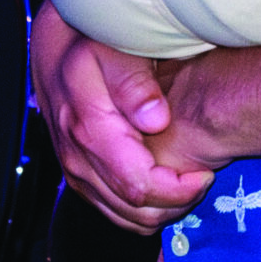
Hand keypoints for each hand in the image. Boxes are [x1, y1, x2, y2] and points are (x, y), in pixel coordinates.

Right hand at [30, 3, 215, 230]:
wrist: (55, 50)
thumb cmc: (90, 43)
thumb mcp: (114, 49)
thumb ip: (135, 84)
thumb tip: (156, 120)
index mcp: (89, 130)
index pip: (138, 185)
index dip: (177, 190)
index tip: (205, 174)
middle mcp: (77, 158)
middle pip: (133, 210)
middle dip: (176, 202)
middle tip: (204, 177)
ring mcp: (75, 171)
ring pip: (124, 218)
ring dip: (162, 209)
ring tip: (189, 181)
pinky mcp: (79, 176)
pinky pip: (113, 211)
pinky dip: (143, 209)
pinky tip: (167, 184)